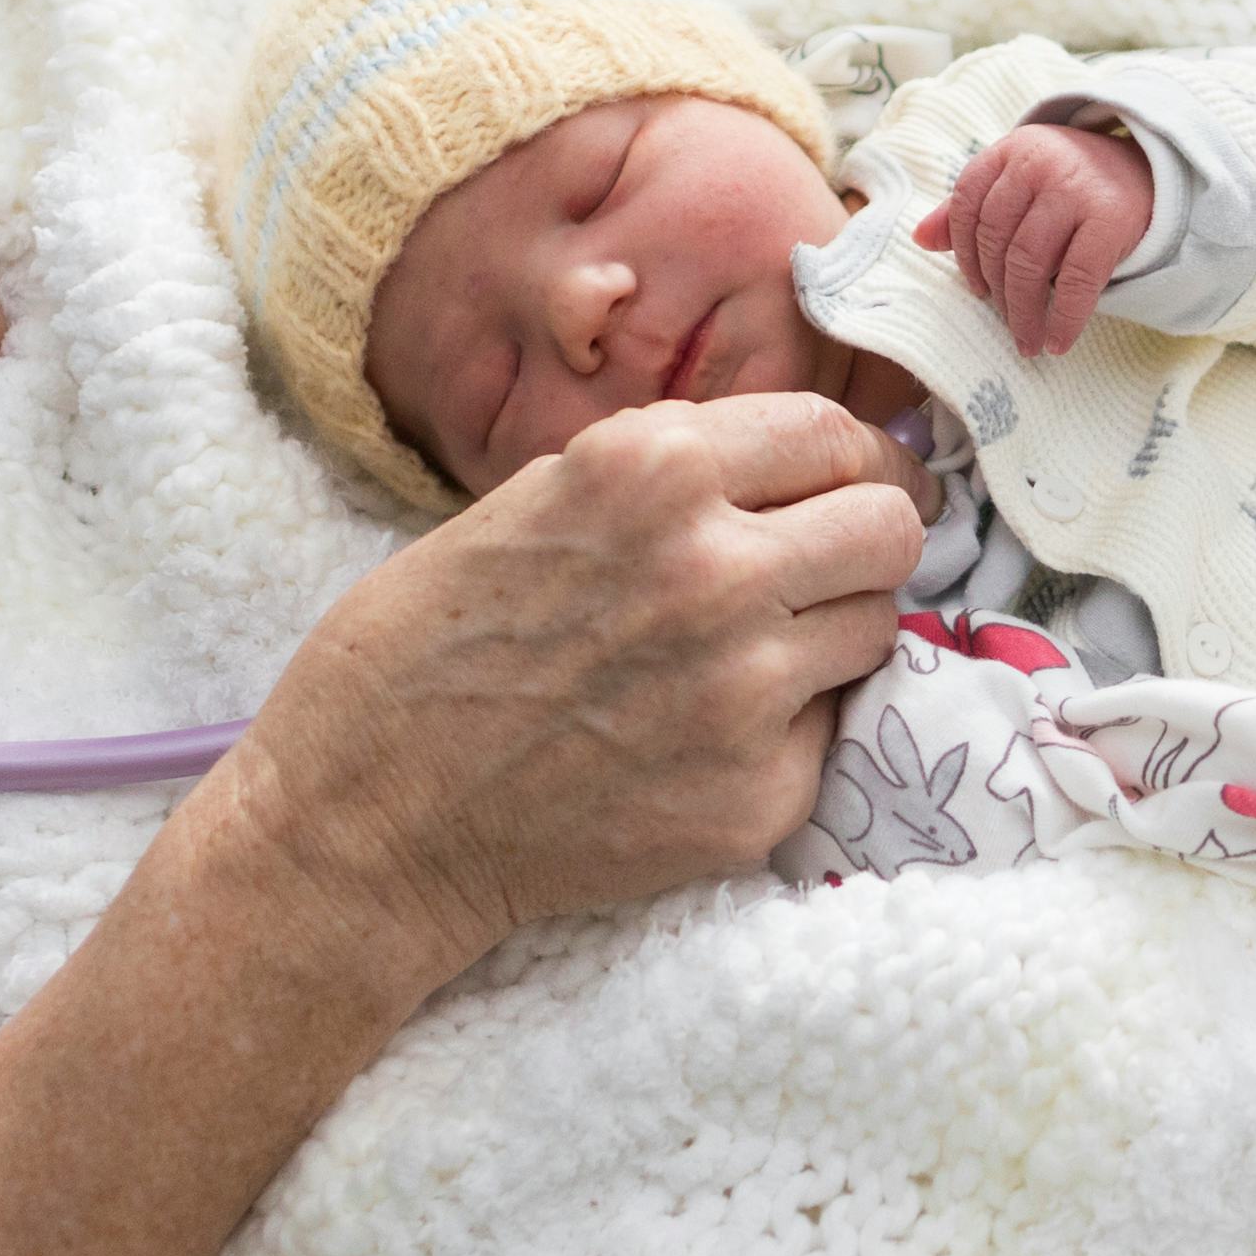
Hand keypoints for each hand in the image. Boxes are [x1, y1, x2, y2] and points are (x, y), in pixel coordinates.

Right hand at [214, 387, 928, 961]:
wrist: (365, 820)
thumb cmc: (423, 648)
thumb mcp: (533, 500)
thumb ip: (666, 476)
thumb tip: (789, 466)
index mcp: (655, 472)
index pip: (833, 435)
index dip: (847, 463)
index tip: (843, 488)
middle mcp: (717, 570)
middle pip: (889, 527)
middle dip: (858, 543)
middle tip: (814, 574)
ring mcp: (746, 693)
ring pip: (877, 629)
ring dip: (828, 636)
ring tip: (739, 661)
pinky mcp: (758, 798)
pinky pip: (829, 736)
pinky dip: (783, 734)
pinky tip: (697, 742)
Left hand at [919, 117, 1159, 361]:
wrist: (1153, 171)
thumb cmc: (1074, 182)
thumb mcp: (1021, 179)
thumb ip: (971, 207)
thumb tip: (919, 238)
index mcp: (1012, 150)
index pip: (968, 203)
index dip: (964, 253)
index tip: (976, 288)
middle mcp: (1039, 163)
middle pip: (997, 239)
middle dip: (997, 291)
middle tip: (1004, 322)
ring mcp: (1076, 189)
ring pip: (1029, 263)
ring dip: (1023, 312)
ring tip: (1026, 340)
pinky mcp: (1110, 219)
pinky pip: (1077, 281)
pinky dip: (1064, 318)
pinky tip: (1058, 342)